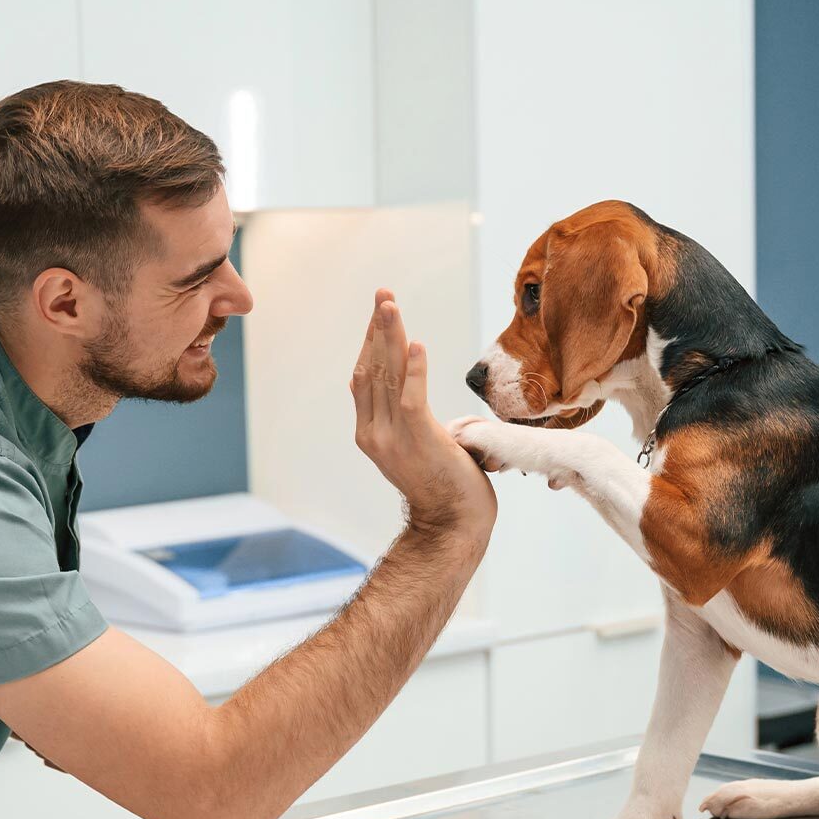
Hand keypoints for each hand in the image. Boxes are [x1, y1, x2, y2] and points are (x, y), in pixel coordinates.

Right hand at [350, 289, 496, 540]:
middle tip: (383, 295)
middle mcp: (373, 433)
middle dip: (377, 329)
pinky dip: (415, 369)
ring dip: (390, 338)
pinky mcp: (418, 441)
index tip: (379, 313)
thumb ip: (401, 416)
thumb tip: (389, 385)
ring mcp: (392, 439)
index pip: (364, 377)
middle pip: (372, 369)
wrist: (453, 524)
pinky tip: (418, 343)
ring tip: (390, 306)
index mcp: (369, 433)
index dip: (370, 342)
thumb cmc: (443, 484)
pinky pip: (412, 398)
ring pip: (388, 377)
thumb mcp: (415, 445)